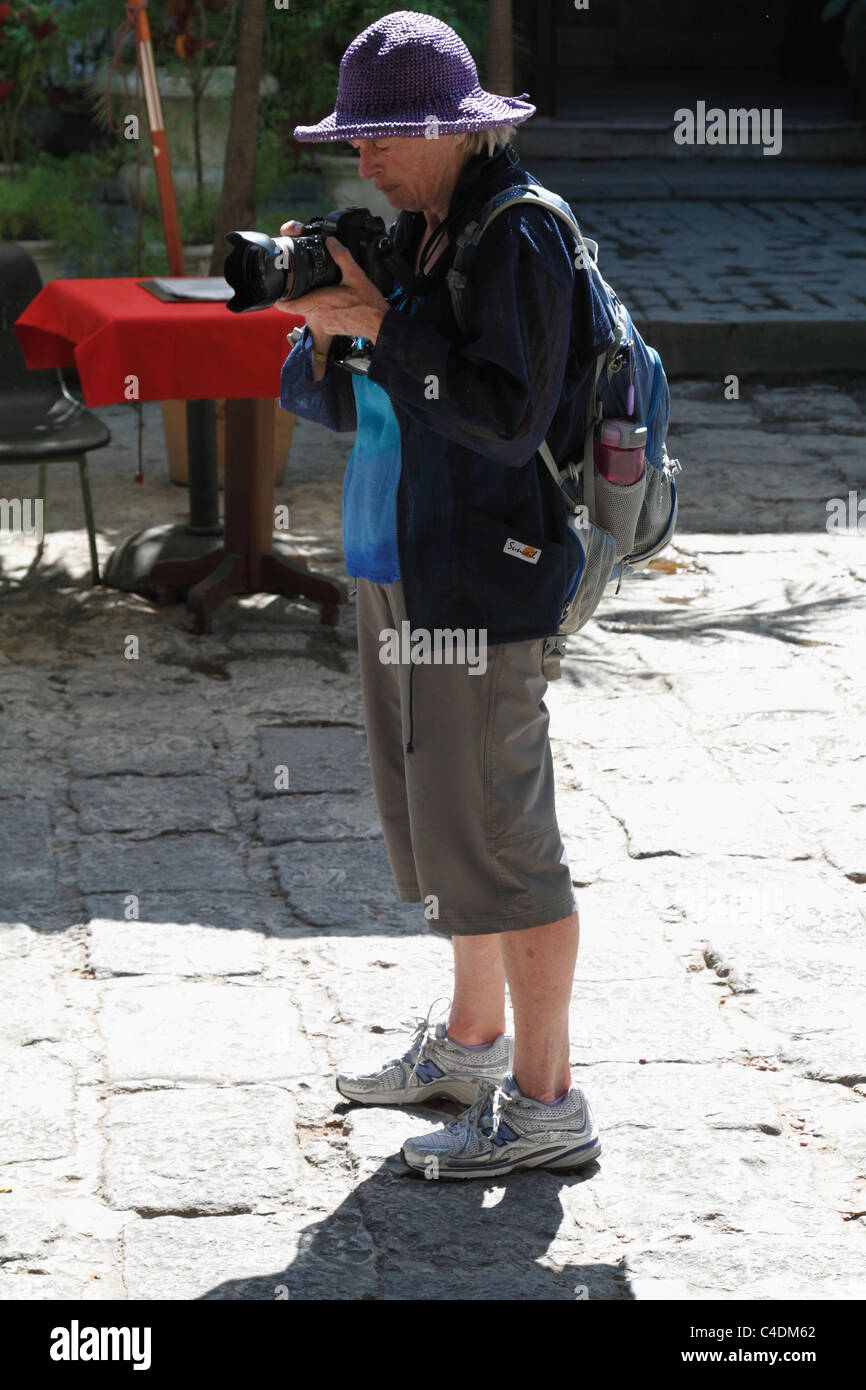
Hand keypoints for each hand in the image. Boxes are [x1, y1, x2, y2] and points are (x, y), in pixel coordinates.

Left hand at [273, 235, 388, 344]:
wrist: (380, 325)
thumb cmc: (368, 304)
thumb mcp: (356, 275)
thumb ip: (342, 257)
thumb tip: (331, 242)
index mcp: (318, 302)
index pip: (288, 306)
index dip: (278, 300)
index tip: (275, 293)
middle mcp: (318, 315)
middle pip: (298, 306)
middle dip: (298, 295)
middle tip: (301, 285)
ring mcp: (324, 324)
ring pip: (309, 312)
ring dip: (311, 303)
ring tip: (321, 292)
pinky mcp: (331, 329)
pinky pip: (321, 318)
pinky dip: (323, 310)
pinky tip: (333, 303)